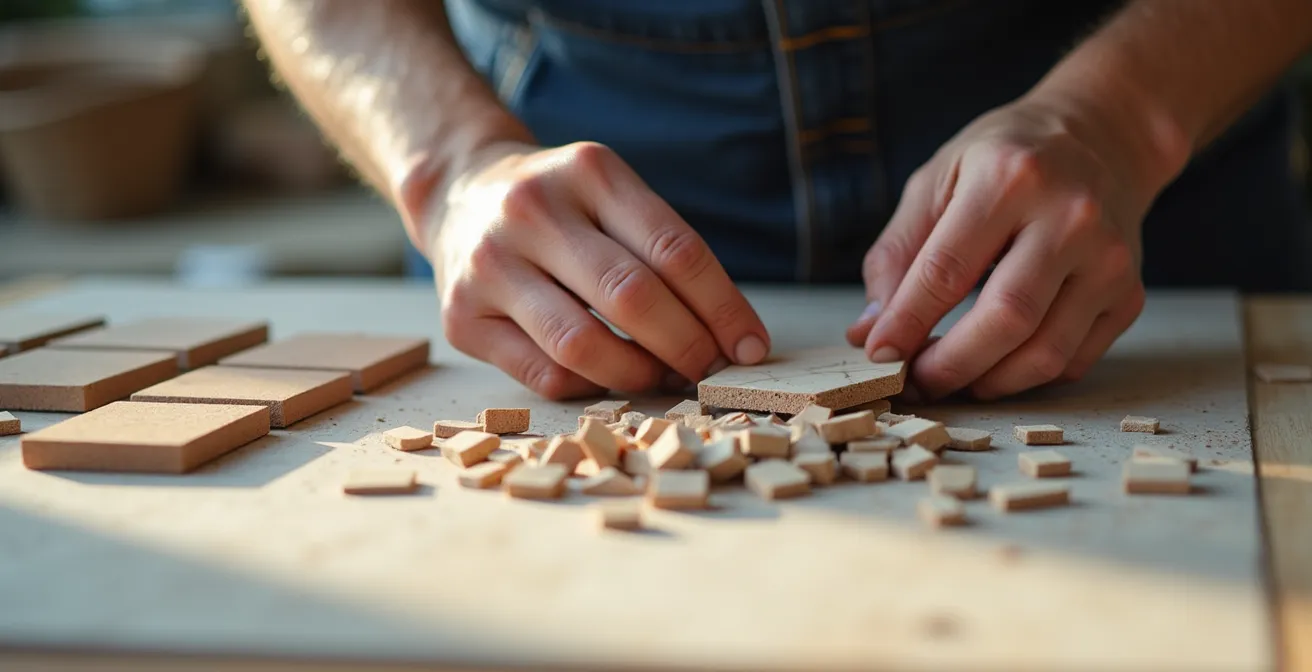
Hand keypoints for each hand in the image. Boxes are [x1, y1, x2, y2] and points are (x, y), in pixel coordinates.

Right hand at [425, 140, 769, 398]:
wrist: (459, 192)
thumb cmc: (561, 206)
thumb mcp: (610, 195)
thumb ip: (663, 252)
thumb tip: (730, 339)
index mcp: (587, 172)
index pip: (675, 250)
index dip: (723, 308)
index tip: (750, 347)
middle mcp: (532, 211)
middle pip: (632, 297)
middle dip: (688, 347)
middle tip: (711, 371)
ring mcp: (490, 266)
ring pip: (583, 345)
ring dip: (639, 375)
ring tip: (663, 378)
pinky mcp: (462, 318)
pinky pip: (544, 373)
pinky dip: (590, 386)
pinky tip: (610, 378)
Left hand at [847, 94, 1165, 399]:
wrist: (1102, 137)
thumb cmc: (1005, 161)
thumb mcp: (936, 180)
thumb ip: (896, 255)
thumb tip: (868, 332)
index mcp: (1010, 178)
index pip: (946, 270)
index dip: (906, 323)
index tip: (878, 355)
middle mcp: (1071, 217)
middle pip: (1004, 319)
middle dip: (949, 365)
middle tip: (913, 380)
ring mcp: (1109, 259)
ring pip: (1045, 353)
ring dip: (987, 382)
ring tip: (951, 378)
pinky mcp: (1129, 294)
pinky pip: (1073, 360)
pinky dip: (1026, 377)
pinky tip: (996, 364)